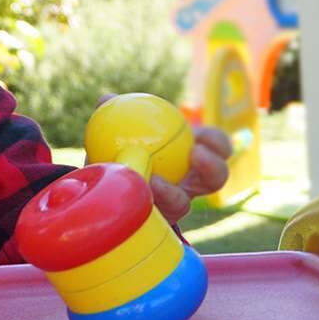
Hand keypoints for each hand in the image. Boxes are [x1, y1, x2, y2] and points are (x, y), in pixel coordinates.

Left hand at [93, 94, 231, 226]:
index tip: (202, 137)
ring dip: (171, 193)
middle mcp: (187, 182)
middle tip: (196, 155)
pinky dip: (139, 203)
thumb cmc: (120, 149)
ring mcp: (170, 204)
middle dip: (213, 168)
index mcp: (189, 154)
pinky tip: (127, 193)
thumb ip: (114, 115)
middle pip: (215, 178)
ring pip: (182, 204)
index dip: (216, 143)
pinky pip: (149, 215)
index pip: (215, 147)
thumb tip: (105, 98)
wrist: (102, 182)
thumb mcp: (118, 131)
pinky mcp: (149, 221)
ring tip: (152, 181)